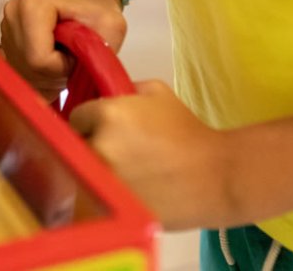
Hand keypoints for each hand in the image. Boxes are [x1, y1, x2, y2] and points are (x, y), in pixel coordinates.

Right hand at [1, 0, 126, 102]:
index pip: (40, 60)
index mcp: (30, 7)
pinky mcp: (6, 44)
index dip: (65, 66)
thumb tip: (81, 79)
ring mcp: (6, 31)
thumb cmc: (98, 10)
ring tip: (65, 60)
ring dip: (50, 79)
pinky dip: (42, 80)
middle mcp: (12, 17)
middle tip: (74, 59)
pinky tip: (54, 66)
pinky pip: (22, 76)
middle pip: (30, 69)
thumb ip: (98, 51)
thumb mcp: (111, 26)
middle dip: (56, 75)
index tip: (79, 53)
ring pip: (25, 75)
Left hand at [71, 80, 235, 229]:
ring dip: (96, 169)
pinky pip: (96, 195)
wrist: (216, 176)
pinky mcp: (113, 204)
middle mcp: (99, 145)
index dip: (89, 122)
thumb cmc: (188, 132)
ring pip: (83, 171)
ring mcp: (104, 178)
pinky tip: (128, 188)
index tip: (103, 127)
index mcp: (106, 114)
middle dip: (90, 144)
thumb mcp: (156, 92)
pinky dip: (106, 192)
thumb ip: (124, 88)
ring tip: (125, 171)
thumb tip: (105, 93)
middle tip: (115, 150)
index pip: (76, 116)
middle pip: (75, 144)